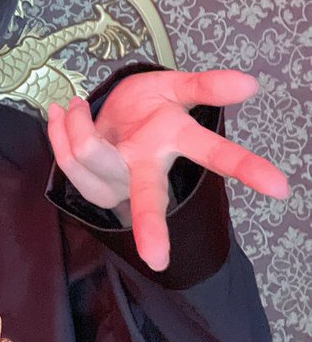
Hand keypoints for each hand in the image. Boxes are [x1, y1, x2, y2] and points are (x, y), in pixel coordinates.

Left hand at [47, 70, 289, 271]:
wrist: (113, 113)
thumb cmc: (149, 107)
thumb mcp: (178, 88)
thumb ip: (208, 86)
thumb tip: (250, 83)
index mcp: (176, 145)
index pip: (215, 155)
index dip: (247, 168)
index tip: (281, 188)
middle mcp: (146, 170)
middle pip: (149, 200)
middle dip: (150, 227)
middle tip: (157, 258)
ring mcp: (116, 178)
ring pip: (88, 157)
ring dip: (77, 124)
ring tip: (75, 103)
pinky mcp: (87, 179)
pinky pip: (66, 155)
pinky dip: (59, 128)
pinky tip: (60, 112)